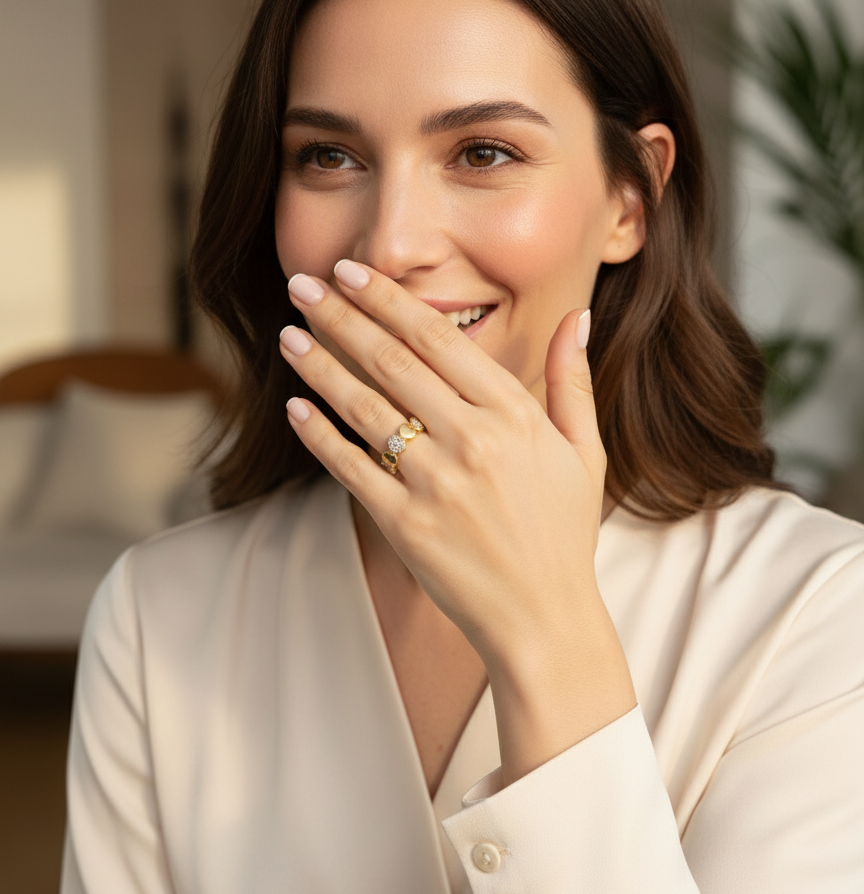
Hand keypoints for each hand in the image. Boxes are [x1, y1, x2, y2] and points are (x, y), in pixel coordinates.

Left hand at [280, 259, 635, 780]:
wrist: (544, 620)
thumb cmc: (563, 533)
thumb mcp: (582, 452)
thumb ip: (572, 381)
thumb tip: (577, 317)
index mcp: (514, 415)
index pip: (437, 338)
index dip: (388, 299)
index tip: (352, 273)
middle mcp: (472, 441)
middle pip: (391, 361)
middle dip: (340, 316)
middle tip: (303, 285)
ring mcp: (435, 483)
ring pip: (364, 407)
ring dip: (319, 366)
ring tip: (288, 336)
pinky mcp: (404, 525)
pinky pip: (351, 468)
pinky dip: (319, 435)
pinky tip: (294, 407)